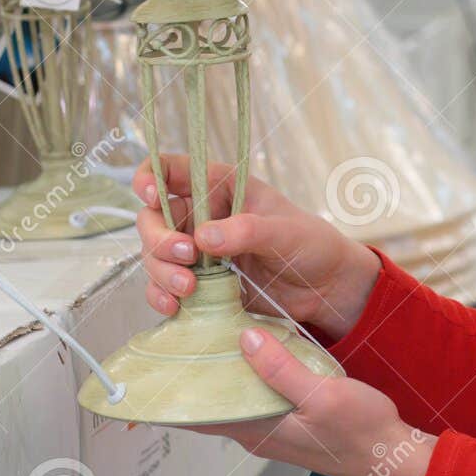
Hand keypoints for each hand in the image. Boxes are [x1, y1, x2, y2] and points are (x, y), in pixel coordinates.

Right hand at [134, 155, 379, 340]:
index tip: (150, 195)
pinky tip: (173, 306)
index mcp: (221, 187)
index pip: (172, 169)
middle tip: (186, 256)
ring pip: (154, 255)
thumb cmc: (311, 245)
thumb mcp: (286, 232)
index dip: (150, 176)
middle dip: (159, 238)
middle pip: (154, 218)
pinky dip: (161, 296)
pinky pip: (164, 287)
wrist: (324, 289)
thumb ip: (248, 230)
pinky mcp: (198, 284)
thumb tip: (204, 237)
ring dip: (161, 271)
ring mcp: (197, 251)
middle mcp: (202, 216)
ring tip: (188, 289)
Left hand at [184, 327, 435, 475]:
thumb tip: (245, 340)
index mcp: (258, 429)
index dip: (172, 396)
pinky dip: (247, 374)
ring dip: (220, 372)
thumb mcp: (323, 395)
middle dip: (192, 375)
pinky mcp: (289, 420)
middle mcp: (258, 432)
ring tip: (209, 336)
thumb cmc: (362, 433)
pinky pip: (255, 396)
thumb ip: (281, 369)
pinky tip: (253, 351)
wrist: (392, 457)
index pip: (197, 416)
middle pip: (211, 403)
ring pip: (233, 398)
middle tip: (179, 338)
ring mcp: (273, 427)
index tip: (150, 372)